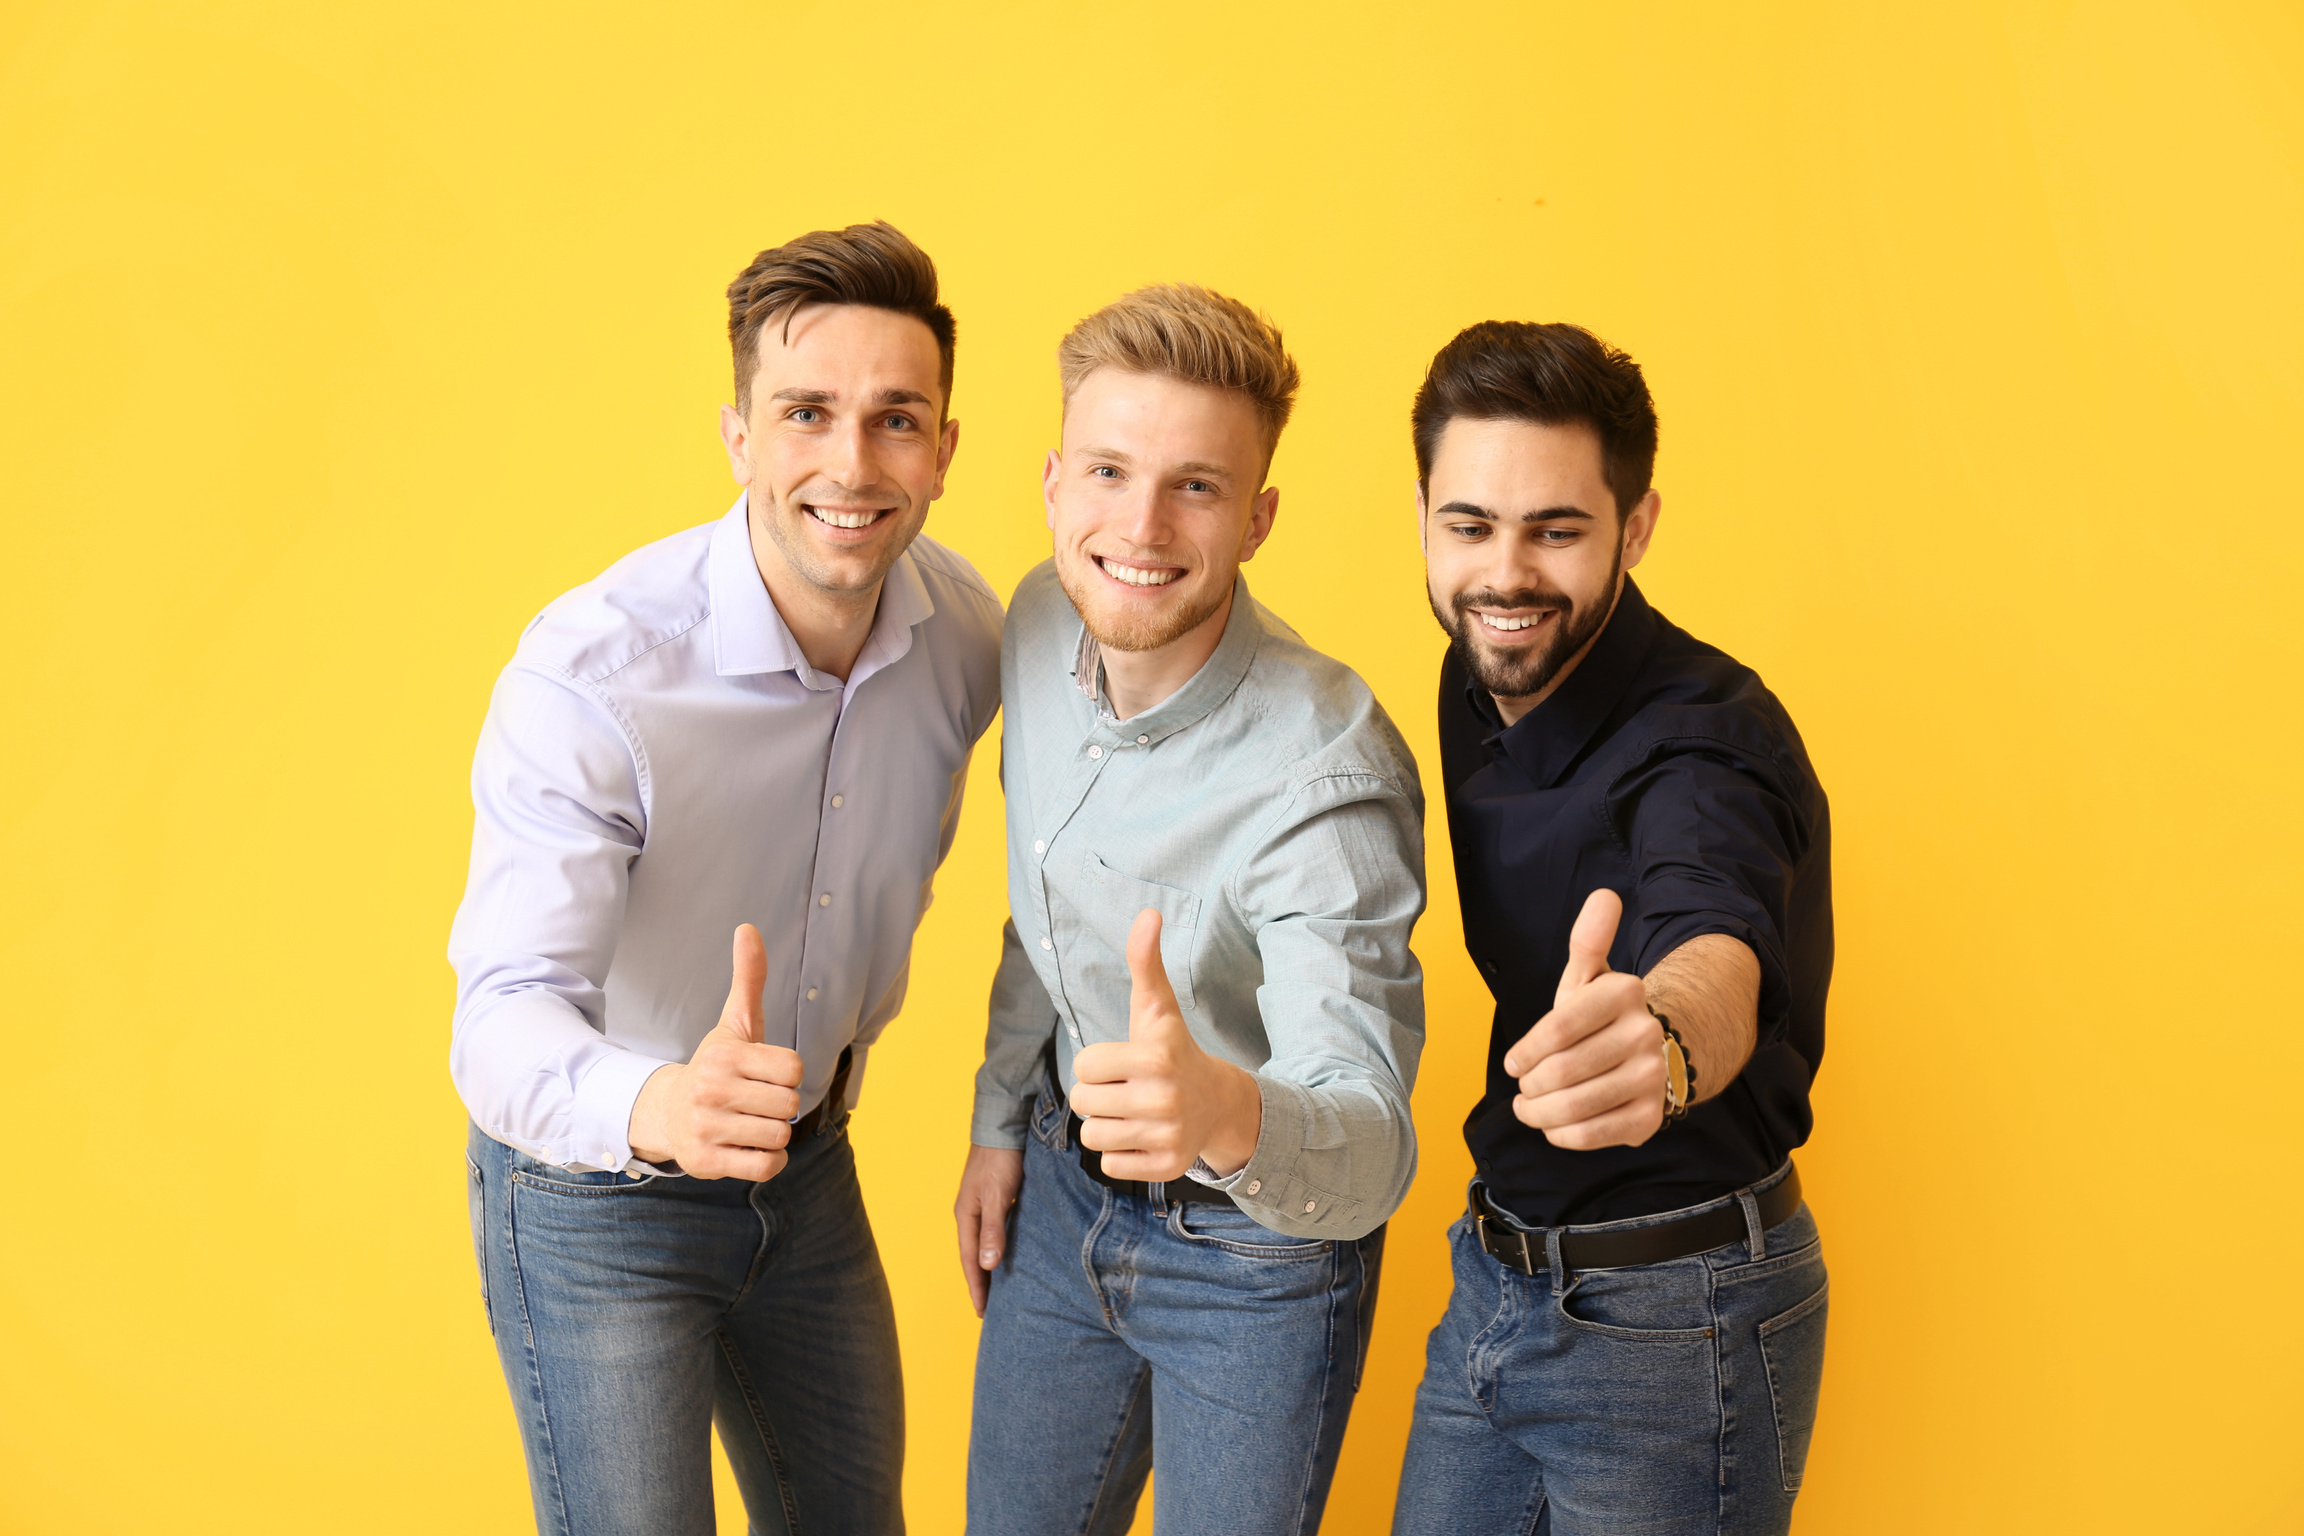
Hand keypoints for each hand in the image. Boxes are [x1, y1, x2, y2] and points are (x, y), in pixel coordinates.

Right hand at [626, 924, 804, 1178]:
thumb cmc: (717, 1066)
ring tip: (748, 1124)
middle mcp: (711, 1090)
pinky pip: (766, 1167)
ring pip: (780, 1137)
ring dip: (773, 1134)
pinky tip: (747, 1147)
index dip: (787, 1074)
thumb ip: (748, 978)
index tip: (765, 1074)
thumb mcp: (734, 1023)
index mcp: (724, 1055)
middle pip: (789, 1106)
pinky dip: (766, 1161)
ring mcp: (706, 1128)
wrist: (669, 1114)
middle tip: (756, 1102)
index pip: (793, 1068)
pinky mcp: (706, 1163)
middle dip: (781, 1107)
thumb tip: (748, 928)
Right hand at [954, 1144, 1024, 1318]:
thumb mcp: (997, 1196)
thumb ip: (992, 1230)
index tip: (983, 1312)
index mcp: (966, 1216)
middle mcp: (969, 1213)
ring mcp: (980, 1205)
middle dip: (980, 1282)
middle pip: (973, 1256)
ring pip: (982, 1244)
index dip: (976, 1287)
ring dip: (988, 1266)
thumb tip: (987, 1265)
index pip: (969, 1261)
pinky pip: (993, 1232)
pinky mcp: (994, 1198)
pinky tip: (1008, 1254)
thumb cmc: (999, 1159)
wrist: (1003, 1126)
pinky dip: (997, 1248)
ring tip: (999, 1288)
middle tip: (990, 1309)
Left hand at [1070, 909, 1261, 1182]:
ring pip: (1092, 1139)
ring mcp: (1166, 1135)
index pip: (1083, 1066)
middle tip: (1127, 1089)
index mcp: (1154, 1057)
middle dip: (1097, 1097)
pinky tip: (1144, 1136)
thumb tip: (1149, 912)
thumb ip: (1145, 961)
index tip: (1123, 1062)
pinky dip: (1121, 1155)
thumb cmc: (1172, 1050)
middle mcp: (1162, 1098)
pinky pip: (1110, 1166)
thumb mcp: (1157, 1007)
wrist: (1219, 1103)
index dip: (1097, 1063)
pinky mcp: (1166, 1167)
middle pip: (1083, 1105)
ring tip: (1134, 1113)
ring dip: (1106, 1127)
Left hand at [1501, 889, 1668, 1150]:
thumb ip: (1587, 940)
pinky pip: (1593, 1134)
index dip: (1527, 1051)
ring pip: (1575, 1104)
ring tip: (1530, 1109)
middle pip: (1563, 1070)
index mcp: (1624, 993)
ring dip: (1539, 1113)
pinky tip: (1555, 1125)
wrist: (1656, 1055)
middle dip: (1532, 1086)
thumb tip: (1604, 896)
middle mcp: (1645, 1034)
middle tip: (1524, 1089)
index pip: (1559, 1026)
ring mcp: (1653, 1077)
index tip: (1514, 1063)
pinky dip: (1563, 1134)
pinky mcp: (1651, 1118)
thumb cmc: (1601, 1018)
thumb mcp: (1588, 978)